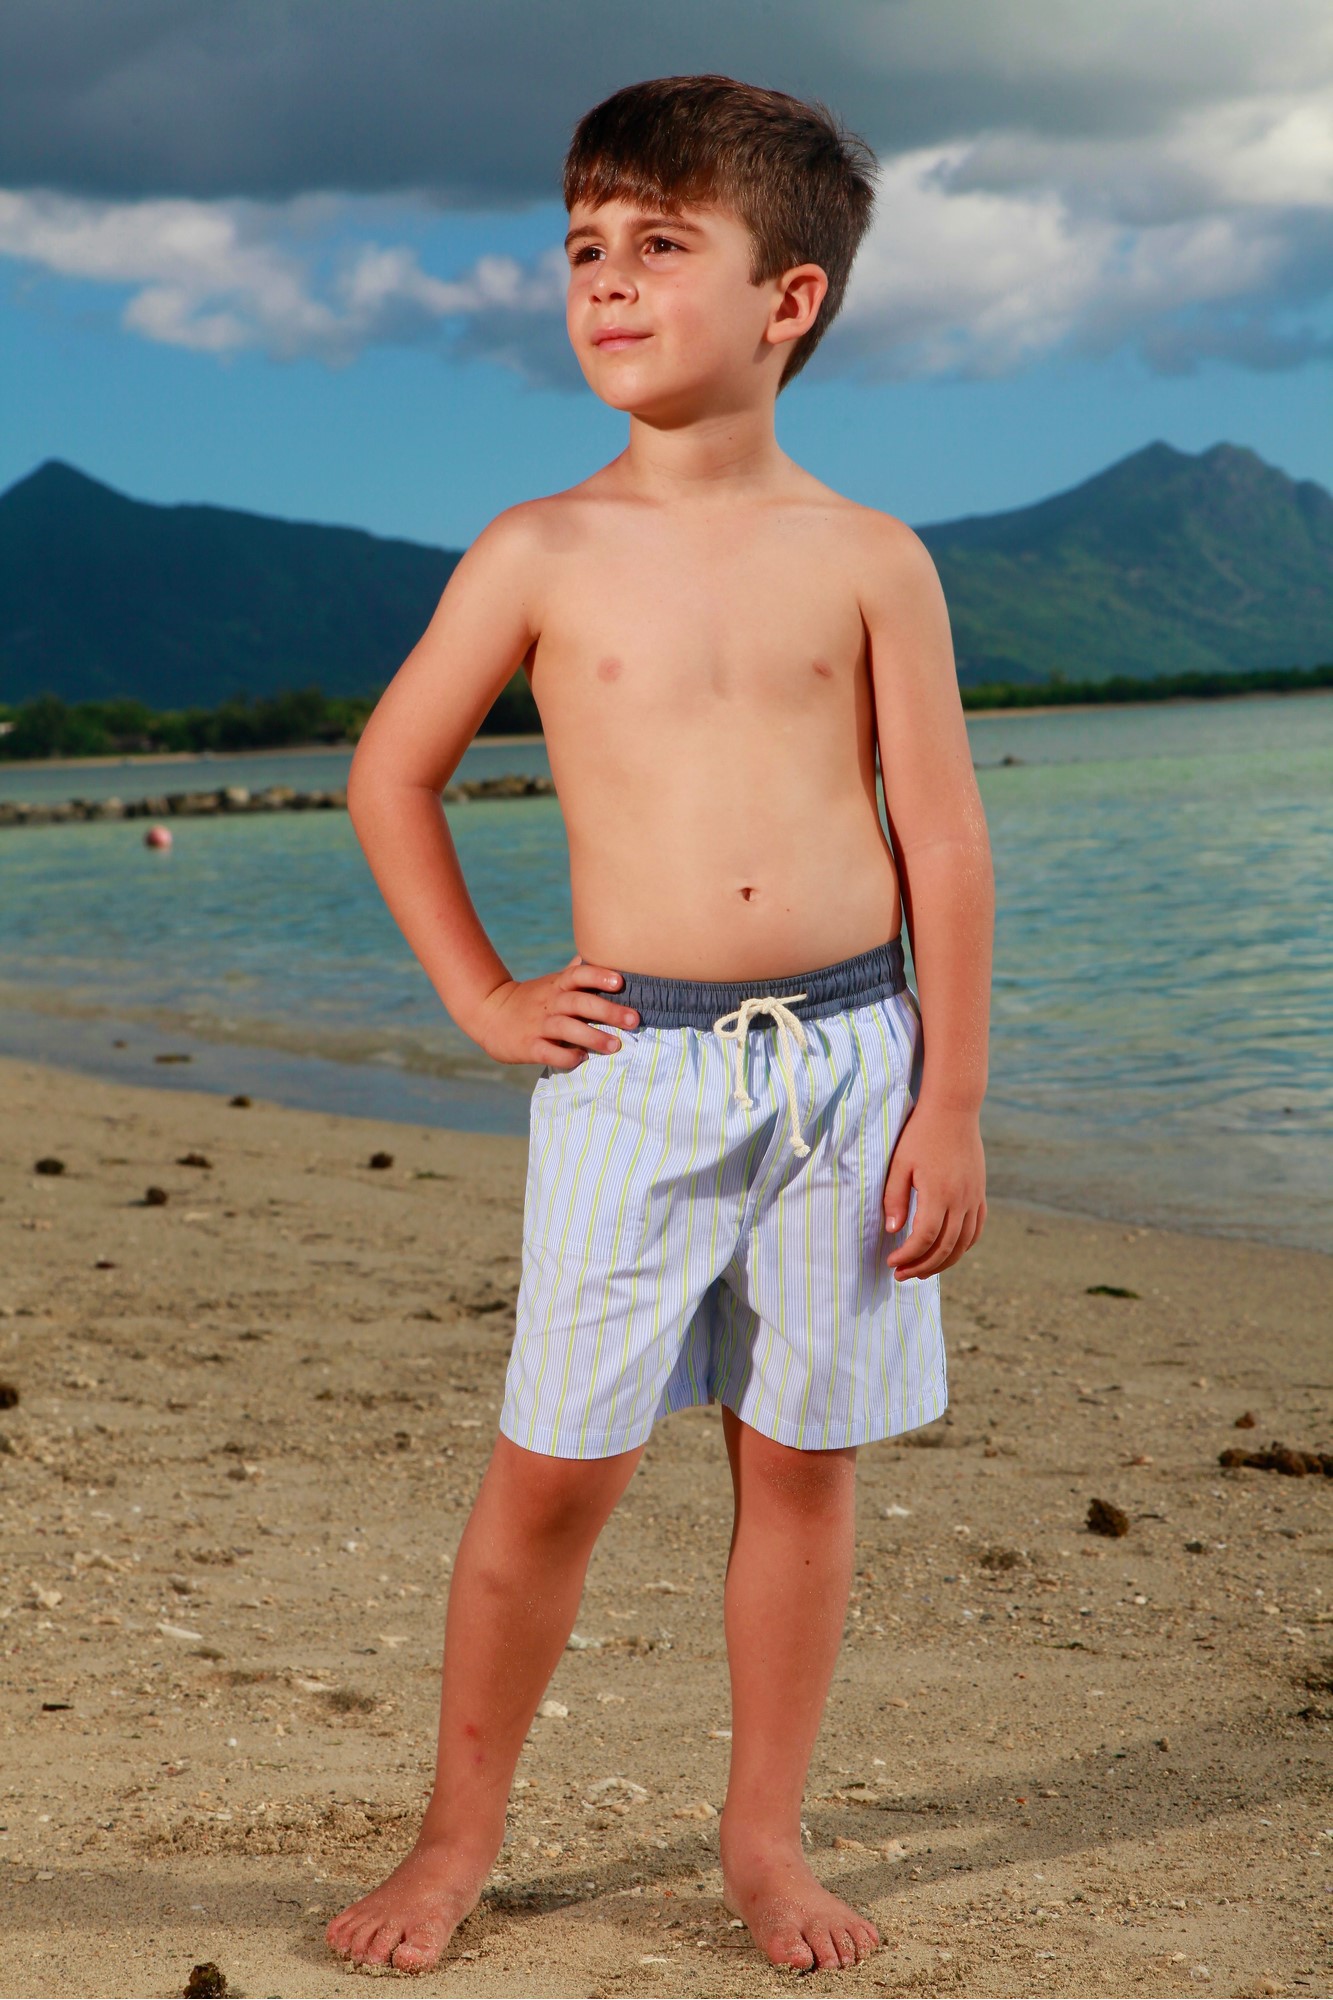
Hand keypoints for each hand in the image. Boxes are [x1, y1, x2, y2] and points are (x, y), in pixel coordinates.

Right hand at [474, 953, 639, 1068]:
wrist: (489, 1013)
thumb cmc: (532, 999)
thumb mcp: (552, 982)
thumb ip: (577, 972)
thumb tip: (603, 954)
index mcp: (557, 986)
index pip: (578, 975)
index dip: (599, 976)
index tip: (620, 982)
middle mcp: (550, 1003)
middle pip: (579, 1002)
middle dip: (608, 1011)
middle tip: (634, 1019)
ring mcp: (538, 1025)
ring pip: (566, 1028)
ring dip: (592, 1037)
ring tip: (615, 1046)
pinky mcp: (529, 1046)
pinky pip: (549, 1051)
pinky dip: (566, 1056)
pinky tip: (582, 1059)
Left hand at [882, 1099, 986, 1280]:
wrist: (954, 1110)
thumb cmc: (921, 1134)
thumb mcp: (899, 1163)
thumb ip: (895, 1198)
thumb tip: (893, 1231)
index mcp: (939, 1193)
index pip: (925, 1238)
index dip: (908, 1256)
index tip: (891, 1263)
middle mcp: (961, 1200)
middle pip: (945, 1248)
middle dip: (922, 1266)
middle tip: (900, 1275)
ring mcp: (974, 1198)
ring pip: (963, 1244)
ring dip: (943, 1263)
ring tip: (921, 1271)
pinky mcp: (980, 1193)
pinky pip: (976, 1229)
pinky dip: (963, 1247)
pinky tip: (948, 1252)